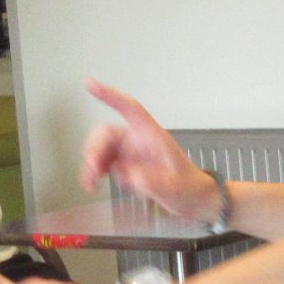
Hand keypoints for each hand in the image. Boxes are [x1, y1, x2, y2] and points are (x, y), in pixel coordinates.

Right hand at [80, 81, 221, 219]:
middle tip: (93, 168)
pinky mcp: (126, 165)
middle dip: (95, 149)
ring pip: (101, 149)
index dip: (110, 96)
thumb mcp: (175, 186)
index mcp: (152, 135)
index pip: (130, 109)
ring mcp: (130, 153)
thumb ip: (155, 181)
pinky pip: (103, 163)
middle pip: (107, 133)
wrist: (194, 199)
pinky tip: (94, 183)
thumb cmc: (189, 186)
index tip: (91, 85)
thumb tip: (132, 175)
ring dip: (92, 163)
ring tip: (90, 183)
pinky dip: (95, 172)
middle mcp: (138, 140)